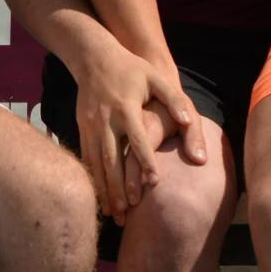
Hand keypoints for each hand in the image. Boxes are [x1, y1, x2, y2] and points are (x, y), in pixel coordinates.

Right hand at [71, 42, 203, 220]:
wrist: (93, 57)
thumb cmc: (131, 68)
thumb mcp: (156, 77)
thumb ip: (174, 100)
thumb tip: (188, 121)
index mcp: (126, 107)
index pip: (137, 138)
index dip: (145, 161)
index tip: (154, 183)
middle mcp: (106, 119)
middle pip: (112, 158)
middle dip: (118, 187)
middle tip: (128, 212)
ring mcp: (90, 124)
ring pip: (96, 163)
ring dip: (104, 189)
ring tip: (114, 214)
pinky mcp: (82, 128)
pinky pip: (86, 158)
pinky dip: (92, 179)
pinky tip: (99, 197)